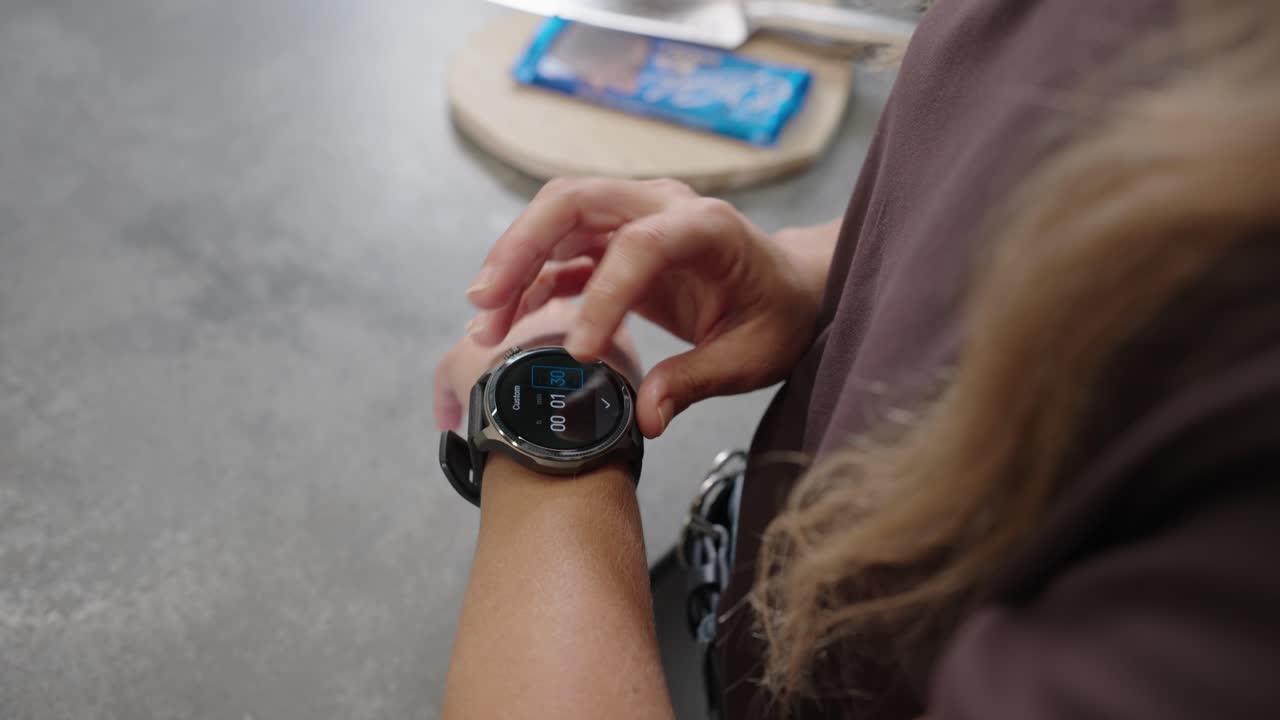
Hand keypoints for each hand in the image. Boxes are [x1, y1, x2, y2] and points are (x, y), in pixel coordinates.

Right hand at [464, 178, 820, 438]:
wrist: (790, 288)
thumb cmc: (778, 316)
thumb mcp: (750, 358)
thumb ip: (694, 382)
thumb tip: (645, 419)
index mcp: (707, 227)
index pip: (641, 246)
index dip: (602, 297)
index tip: (578, 354)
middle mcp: (662, 205)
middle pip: (572, 201)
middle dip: (520, 249)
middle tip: (484, 305)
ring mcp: (634, 216)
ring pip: (555, 221)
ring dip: (513, 267)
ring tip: (485, 325)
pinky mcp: (616, 240)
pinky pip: (562, 251)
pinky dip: (531, 283)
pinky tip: (509, 324)